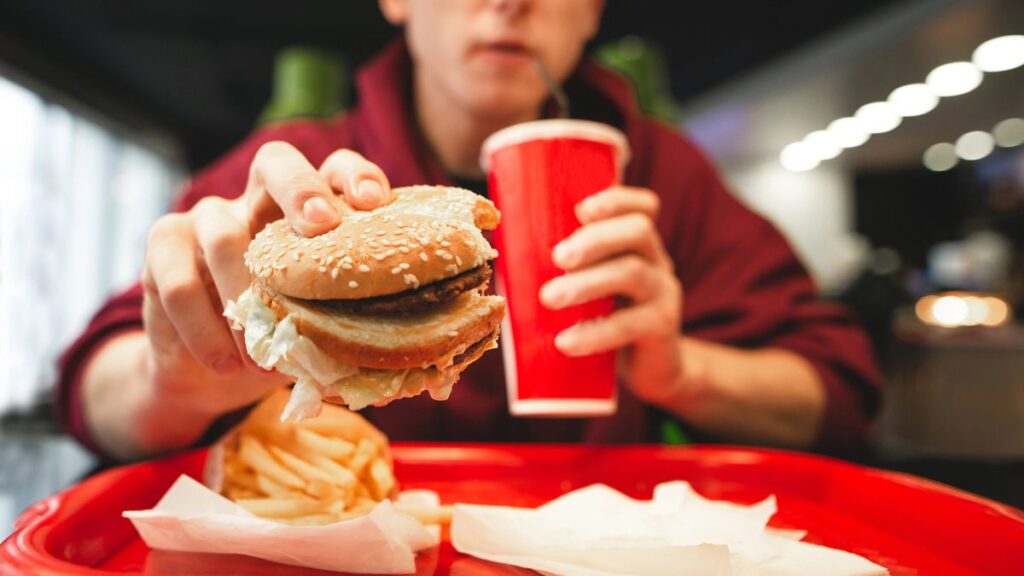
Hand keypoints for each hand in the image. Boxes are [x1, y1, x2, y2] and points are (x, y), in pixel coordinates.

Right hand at [140, 143, 393, 418]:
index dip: (355, 176)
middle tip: (321, 225)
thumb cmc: (283, 339)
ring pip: (223, 234)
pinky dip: (204, 329)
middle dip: (300, 188)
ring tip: (261, 353)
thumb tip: (395, 348)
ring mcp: (208, 218)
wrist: (209, 370)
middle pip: (275, 162)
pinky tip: (226, 364)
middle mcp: (258, 200)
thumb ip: (348, 321)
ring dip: (243, 296)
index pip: (335, 169)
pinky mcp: (163, 246)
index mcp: (308, 211)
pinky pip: (177, 282)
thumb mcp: (321, 329)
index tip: (374, 202)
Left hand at [538, 186, 685, 405]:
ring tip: (549, 299)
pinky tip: (566, 342)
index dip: (616, 200)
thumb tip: (509, 256)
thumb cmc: (609, 317)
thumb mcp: (596, 285)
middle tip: (557, 257)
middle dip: (595, 239)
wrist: (650, 371)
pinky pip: (630, 325)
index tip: (581, 209)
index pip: (641, 207)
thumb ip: (571, 267)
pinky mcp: (661, 330)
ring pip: (633, 274)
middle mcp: (657, 261)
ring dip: (587, 283)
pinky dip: (595, 332)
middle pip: (638, 232)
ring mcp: (663, 294)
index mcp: (638, 244)